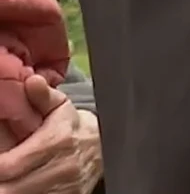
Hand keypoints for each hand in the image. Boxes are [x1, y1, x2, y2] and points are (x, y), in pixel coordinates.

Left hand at [0, 77, 102, 193]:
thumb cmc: (73, 127)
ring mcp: (65, 188)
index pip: (9, 166)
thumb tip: (31, 81)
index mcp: (56, 141)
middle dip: (0, 183)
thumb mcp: (60, 107)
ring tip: (6, 180)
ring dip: (10, 189)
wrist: (103, 149)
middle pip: (10, 189)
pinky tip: (19, 185)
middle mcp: (62, 168)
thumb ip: (42, 96)